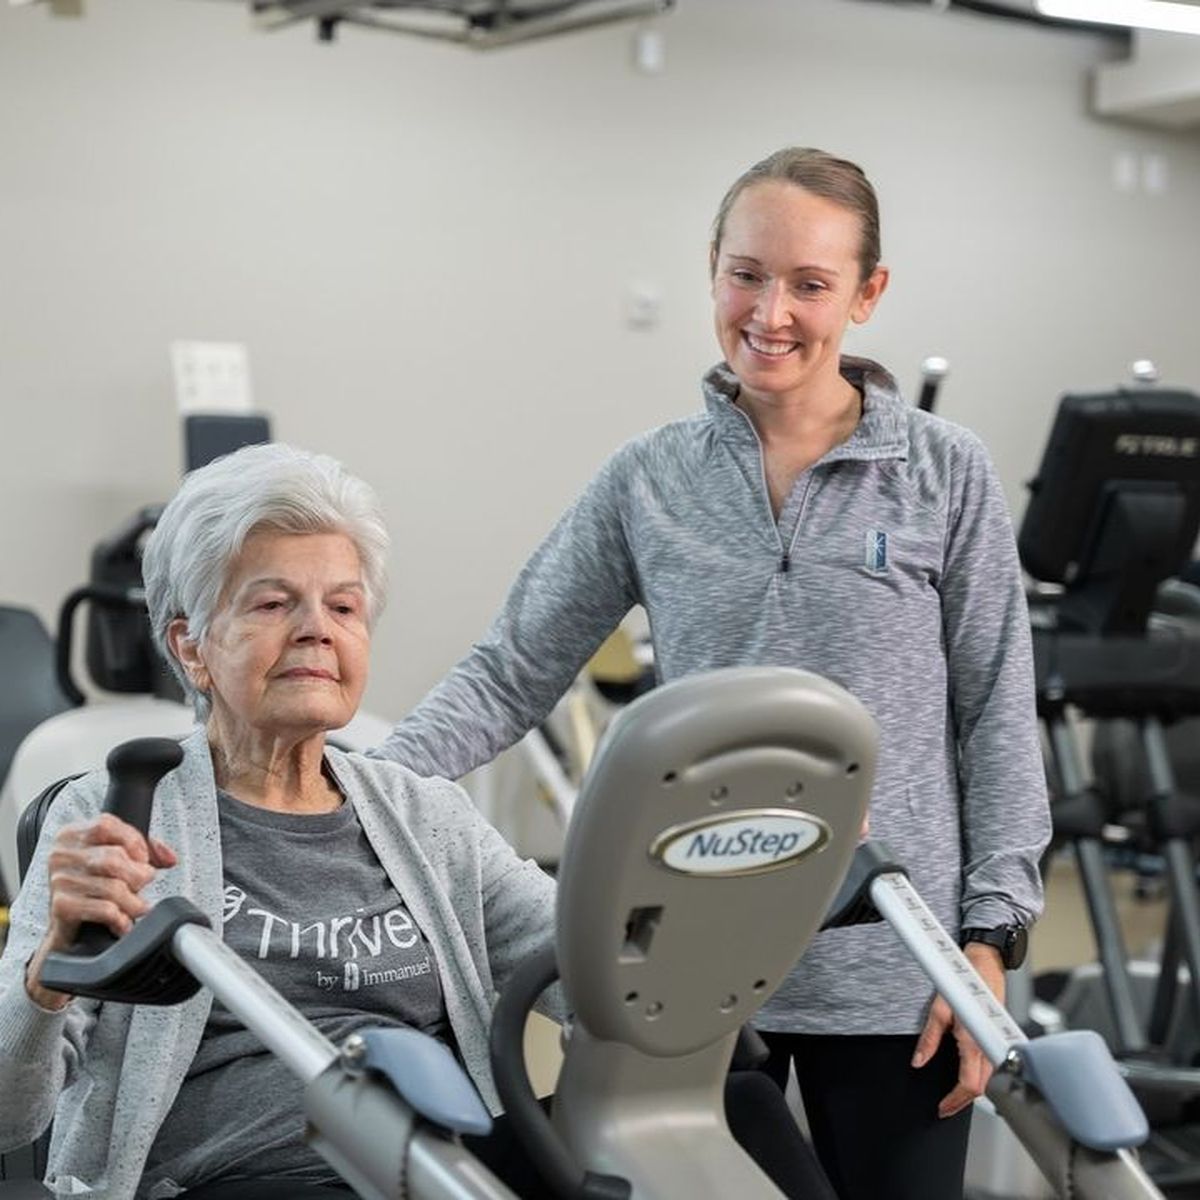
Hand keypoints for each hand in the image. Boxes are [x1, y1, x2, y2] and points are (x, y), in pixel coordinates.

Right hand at [25, 814, 176, 1009]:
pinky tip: (122, 922)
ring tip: (137, 906)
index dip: (133, 840)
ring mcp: (59, 881)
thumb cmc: (94, 888)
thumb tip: (169, 858)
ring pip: (113, 886)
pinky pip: (105, 909)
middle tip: (142, 884)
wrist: (69, 931)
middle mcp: (61, 856)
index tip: (143, 858)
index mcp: (71, 836)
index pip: (106, 824)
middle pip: (114, 858)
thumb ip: (145, 849)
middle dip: (138, 875)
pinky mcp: (62, 907)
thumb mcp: (116, 859)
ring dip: (134, 901)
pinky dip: (122, 918)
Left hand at [910, 942, 1005, 1118]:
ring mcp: (997, 1041)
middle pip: (982, 1088)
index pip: (970, 1085)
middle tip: (947, 1105)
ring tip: (955, 1095)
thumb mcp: (938, 1009)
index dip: (955, 1101)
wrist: (985, 963)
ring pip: (990, 1078)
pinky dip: (982, 1076)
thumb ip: (929, 1038)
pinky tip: (970, 1074)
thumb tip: (919, 1060)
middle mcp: (989, 1045)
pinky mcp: (1000, 1036)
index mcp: (973, 1042)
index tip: (943, 1108)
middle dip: (964, 1101)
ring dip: (974, 1090)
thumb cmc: (964, 980)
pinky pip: (993, 1064)